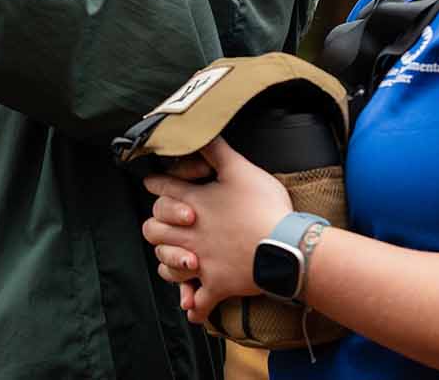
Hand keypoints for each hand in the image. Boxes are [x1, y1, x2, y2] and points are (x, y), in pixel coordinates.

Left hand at [141, 137, 293, 324]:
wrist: (286, 246)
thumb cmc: (265, 205)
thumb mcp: (241, 168)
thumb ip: (216, 150)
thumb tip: (199, 130)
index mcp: (194, 203)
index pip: (161, 190)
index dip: (155, 185)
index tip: (151, 184)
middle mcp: (190, 233)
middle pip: (152, 230)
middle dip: (155, 226)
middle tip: (165, 225)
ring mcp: (201, 261)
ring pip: (167, 266)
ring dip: (169, 263)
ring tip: (178, 260)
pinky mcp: (217, 285)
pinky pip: (199, 302)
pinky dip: (194, 306)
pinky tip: (192, 307)